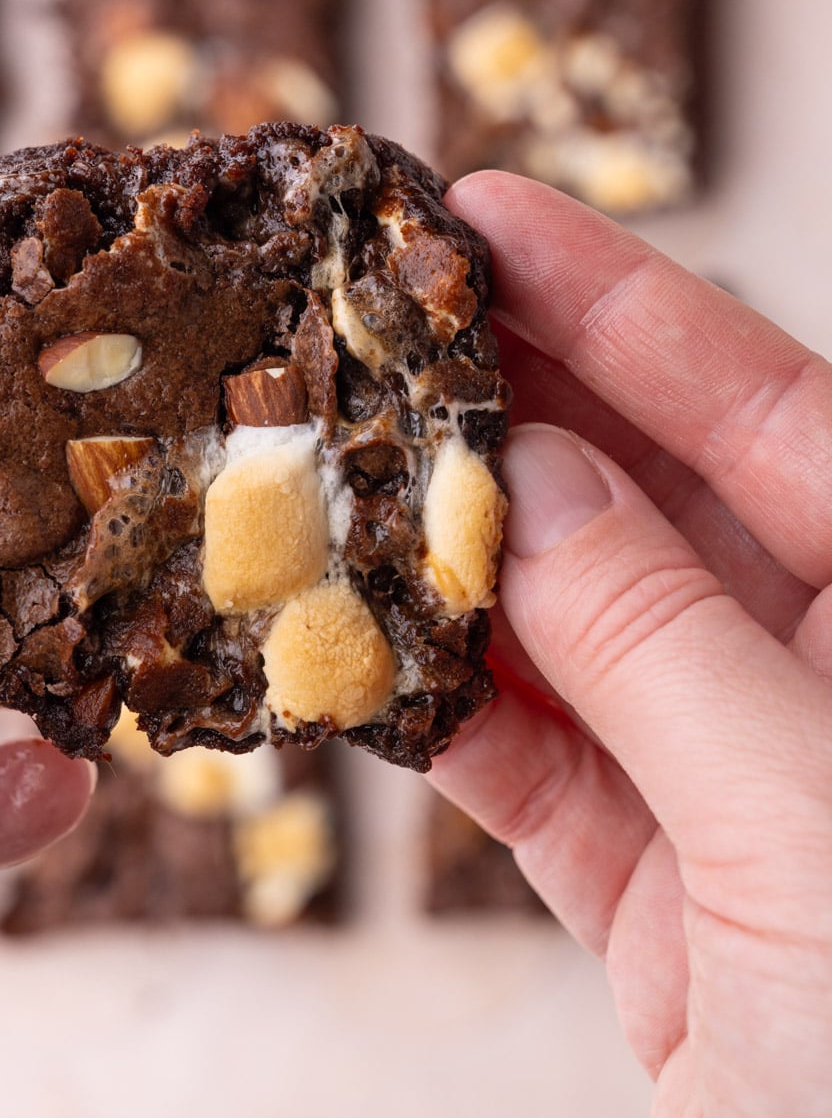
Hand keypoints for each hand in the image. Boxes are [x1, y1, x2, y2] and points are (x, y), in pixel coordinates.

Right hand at [433, 175, 831, 1117]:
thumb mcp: (815, 829)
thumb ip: (668, 645)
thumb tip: (538, 487)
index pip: (776, 415)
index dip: (633, 306)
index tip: (495, 219)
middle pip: (662, 504)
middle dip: (522, 412)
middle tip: (380, 324)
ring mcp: (750, 792)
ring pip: (582, 631)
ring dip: (457, 563)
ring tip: (334, 468)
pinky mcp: (672, 899)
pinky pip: (542, 766)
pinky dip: (448, 712)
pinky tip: (362, 649)